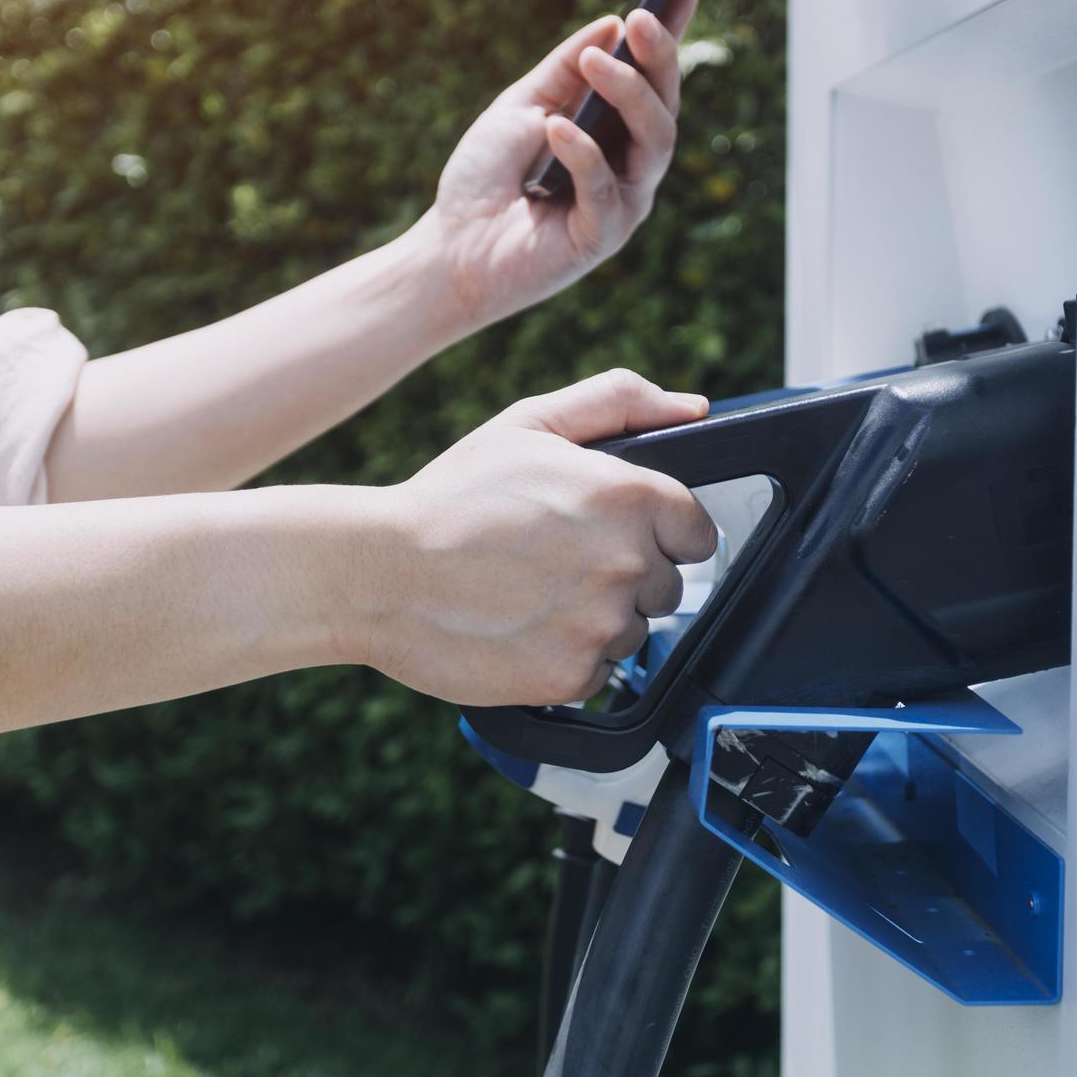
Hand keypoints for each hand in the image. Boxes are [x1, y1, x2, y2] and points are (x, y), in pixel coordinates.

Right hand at [363, 369, 717, 704]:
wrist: (379, 574)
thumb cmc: (450, 498)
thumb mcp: (530, 424)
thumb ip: (618, 401)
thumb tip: (692, 408)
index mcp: (630, 495)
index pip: (697, 532)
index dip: (660, 534)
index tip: (618, 536)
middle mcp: (627, 561)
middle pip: (667, 586)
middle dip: (624, 577)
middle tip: (556, 564)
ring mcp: (602, 624)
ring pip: (631, 633)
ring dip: (594, 621)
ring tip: (529, 595)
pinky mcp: (573, 675)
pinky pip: (596, 673)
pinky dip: (565, 659)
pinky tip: (520, 629)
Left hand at [423, 0, 703, 330]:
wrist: (451, 246)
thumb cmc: (487, 178)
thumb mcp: (521, 104)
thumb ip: (565, 69)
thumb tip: (612, 22)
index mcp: (615, 129)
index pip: (654, 71)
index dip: (677, 21)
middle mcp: (631, 163)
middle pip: (666, 103)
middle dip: (659, 57)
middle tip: (639, 19)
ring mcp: (623, 201)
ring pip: (656, 141)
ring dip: (629, 95)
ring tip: (598, 62)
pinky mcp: (603, 236)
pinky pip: (606, 190)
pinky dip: (583, 154)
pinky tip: (555, 129)